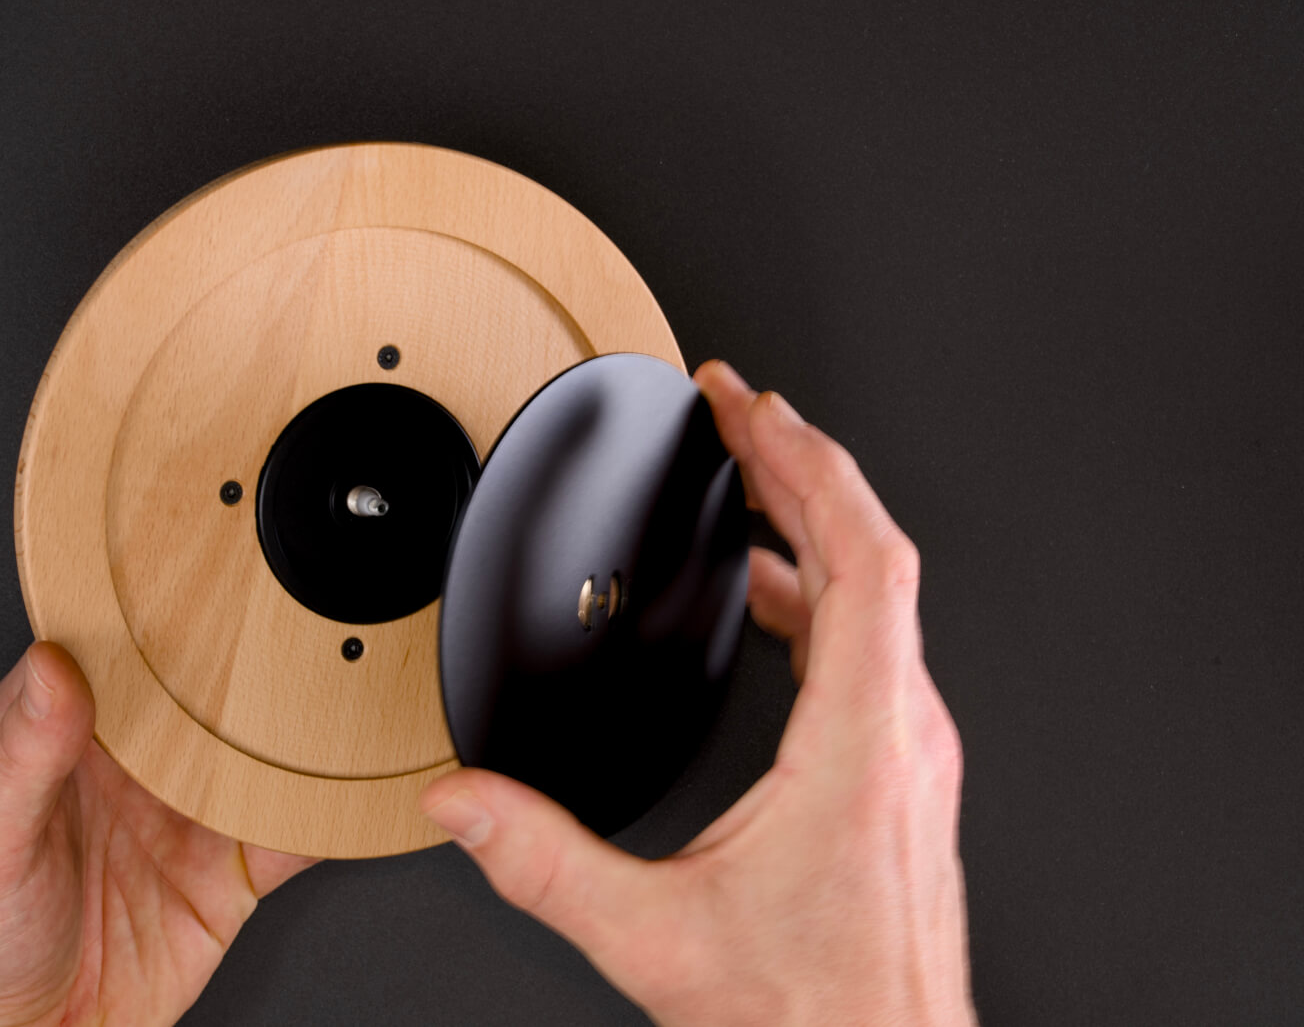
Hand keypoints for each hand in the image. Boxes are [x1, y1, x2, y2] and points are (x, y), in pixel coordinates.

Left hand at [0, 642, 313, 1025]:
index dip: (166, 610)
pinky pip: (288, 839)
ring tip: (348, 699)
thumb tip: (51, 665)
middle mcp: (133, 765)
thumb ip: (24, 755)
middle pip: (209, 695)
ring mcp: (182, 818)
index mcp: (66, 734)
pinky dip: (327, 817)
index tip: (214, 574)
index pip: (124, 650)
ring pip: (259, 757)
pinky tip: (351, 793)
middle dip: (258, 664)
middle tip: (306, 629)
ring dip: (301, 736)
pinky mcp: (221, 878)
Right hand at [419, 361, 972, 1025]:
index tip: (750, 409)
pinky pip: (871, 648)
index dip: (804, 463)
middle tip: (738, 413)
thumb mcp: (653, 937)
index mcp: (860, 743)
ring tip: (749, 488)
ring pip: (878, 601)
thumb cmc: (816, 1016)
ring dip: (813, 529)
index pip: (858, 555)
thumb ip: (542, 864)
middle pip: (871, 554)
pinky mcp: (902, 777)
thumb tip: (464, 804)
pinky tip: (769, 604)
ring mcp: (913, 754)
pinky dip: (818, 595)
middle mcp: (905, 735)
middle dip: (798, 466)